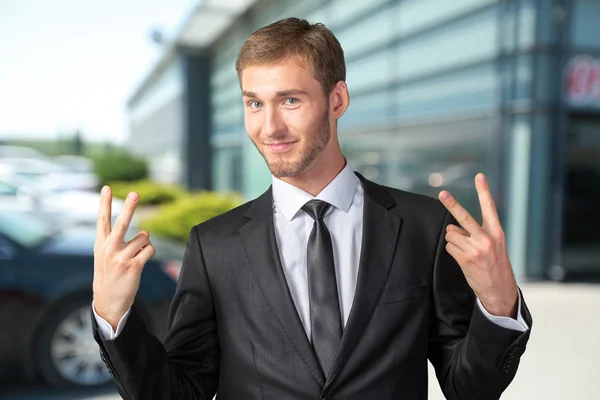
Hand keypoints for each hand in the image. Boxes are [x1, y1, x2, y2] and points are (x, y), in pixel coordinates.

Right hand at [93, 186, 155, 329]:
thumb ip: (117, 240)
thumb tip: (145, 232)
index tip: (107, 188)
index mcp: (100, 244)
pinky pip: (150, 249)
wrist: (108, 300)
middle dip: (129, 207)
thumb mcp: (104, 255)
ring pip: (144, 237)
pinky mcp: (133, 266)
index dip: (105, 203)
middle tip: (136, 193)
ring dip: (144, 243)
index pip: (102, 219)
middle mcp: (109, 249)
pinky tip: (141, 260)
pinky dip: (149, 252)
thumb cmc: (109, 274)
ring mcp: (121, 258)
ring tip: (135, 254)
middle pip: (121, 223)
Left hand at [438, 173, 517, 317]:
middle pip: (464, 217)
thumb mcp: (493, 246)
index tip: (479, 176)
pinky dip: (452, 250)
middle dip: (452, 204)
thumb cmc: (495, 265)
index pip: (489, 207)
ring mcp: (475, 248)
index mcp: (496, 232)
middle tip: (442, 193)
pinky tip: (462, 258)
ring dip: (453, 240)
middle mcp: (486, 238)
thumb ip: (475, 233)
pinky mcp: (465, 259)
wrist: (499, 289)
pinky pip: (449, 247)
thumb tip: (452, 228)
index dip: (483, 191)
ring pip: (451, 234)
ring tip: (465, 249)